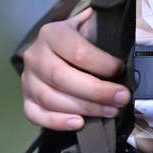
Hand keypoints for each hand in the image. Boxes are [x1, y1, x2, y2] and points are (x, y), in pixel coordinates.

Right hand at [20, 8, 130, 130]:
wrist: (59, 50)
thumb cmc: (81, 43)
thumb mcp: (92, 29)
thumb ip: (105, 34)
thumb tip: (126, 48)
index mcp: (52, 34)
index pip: (76, 51)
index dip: (102, 64)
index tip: (121, 70)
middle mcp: (36, 56)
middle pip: (62, 77)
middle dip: (96, 92)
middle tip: (121, 98)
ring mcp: (28, 80)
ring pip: (50, 99)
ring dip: (84, 109)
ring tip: (109, 111)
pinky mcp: (27, 100)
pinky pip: (36, 115)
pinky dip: (57, 122)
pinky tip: (79, 123)